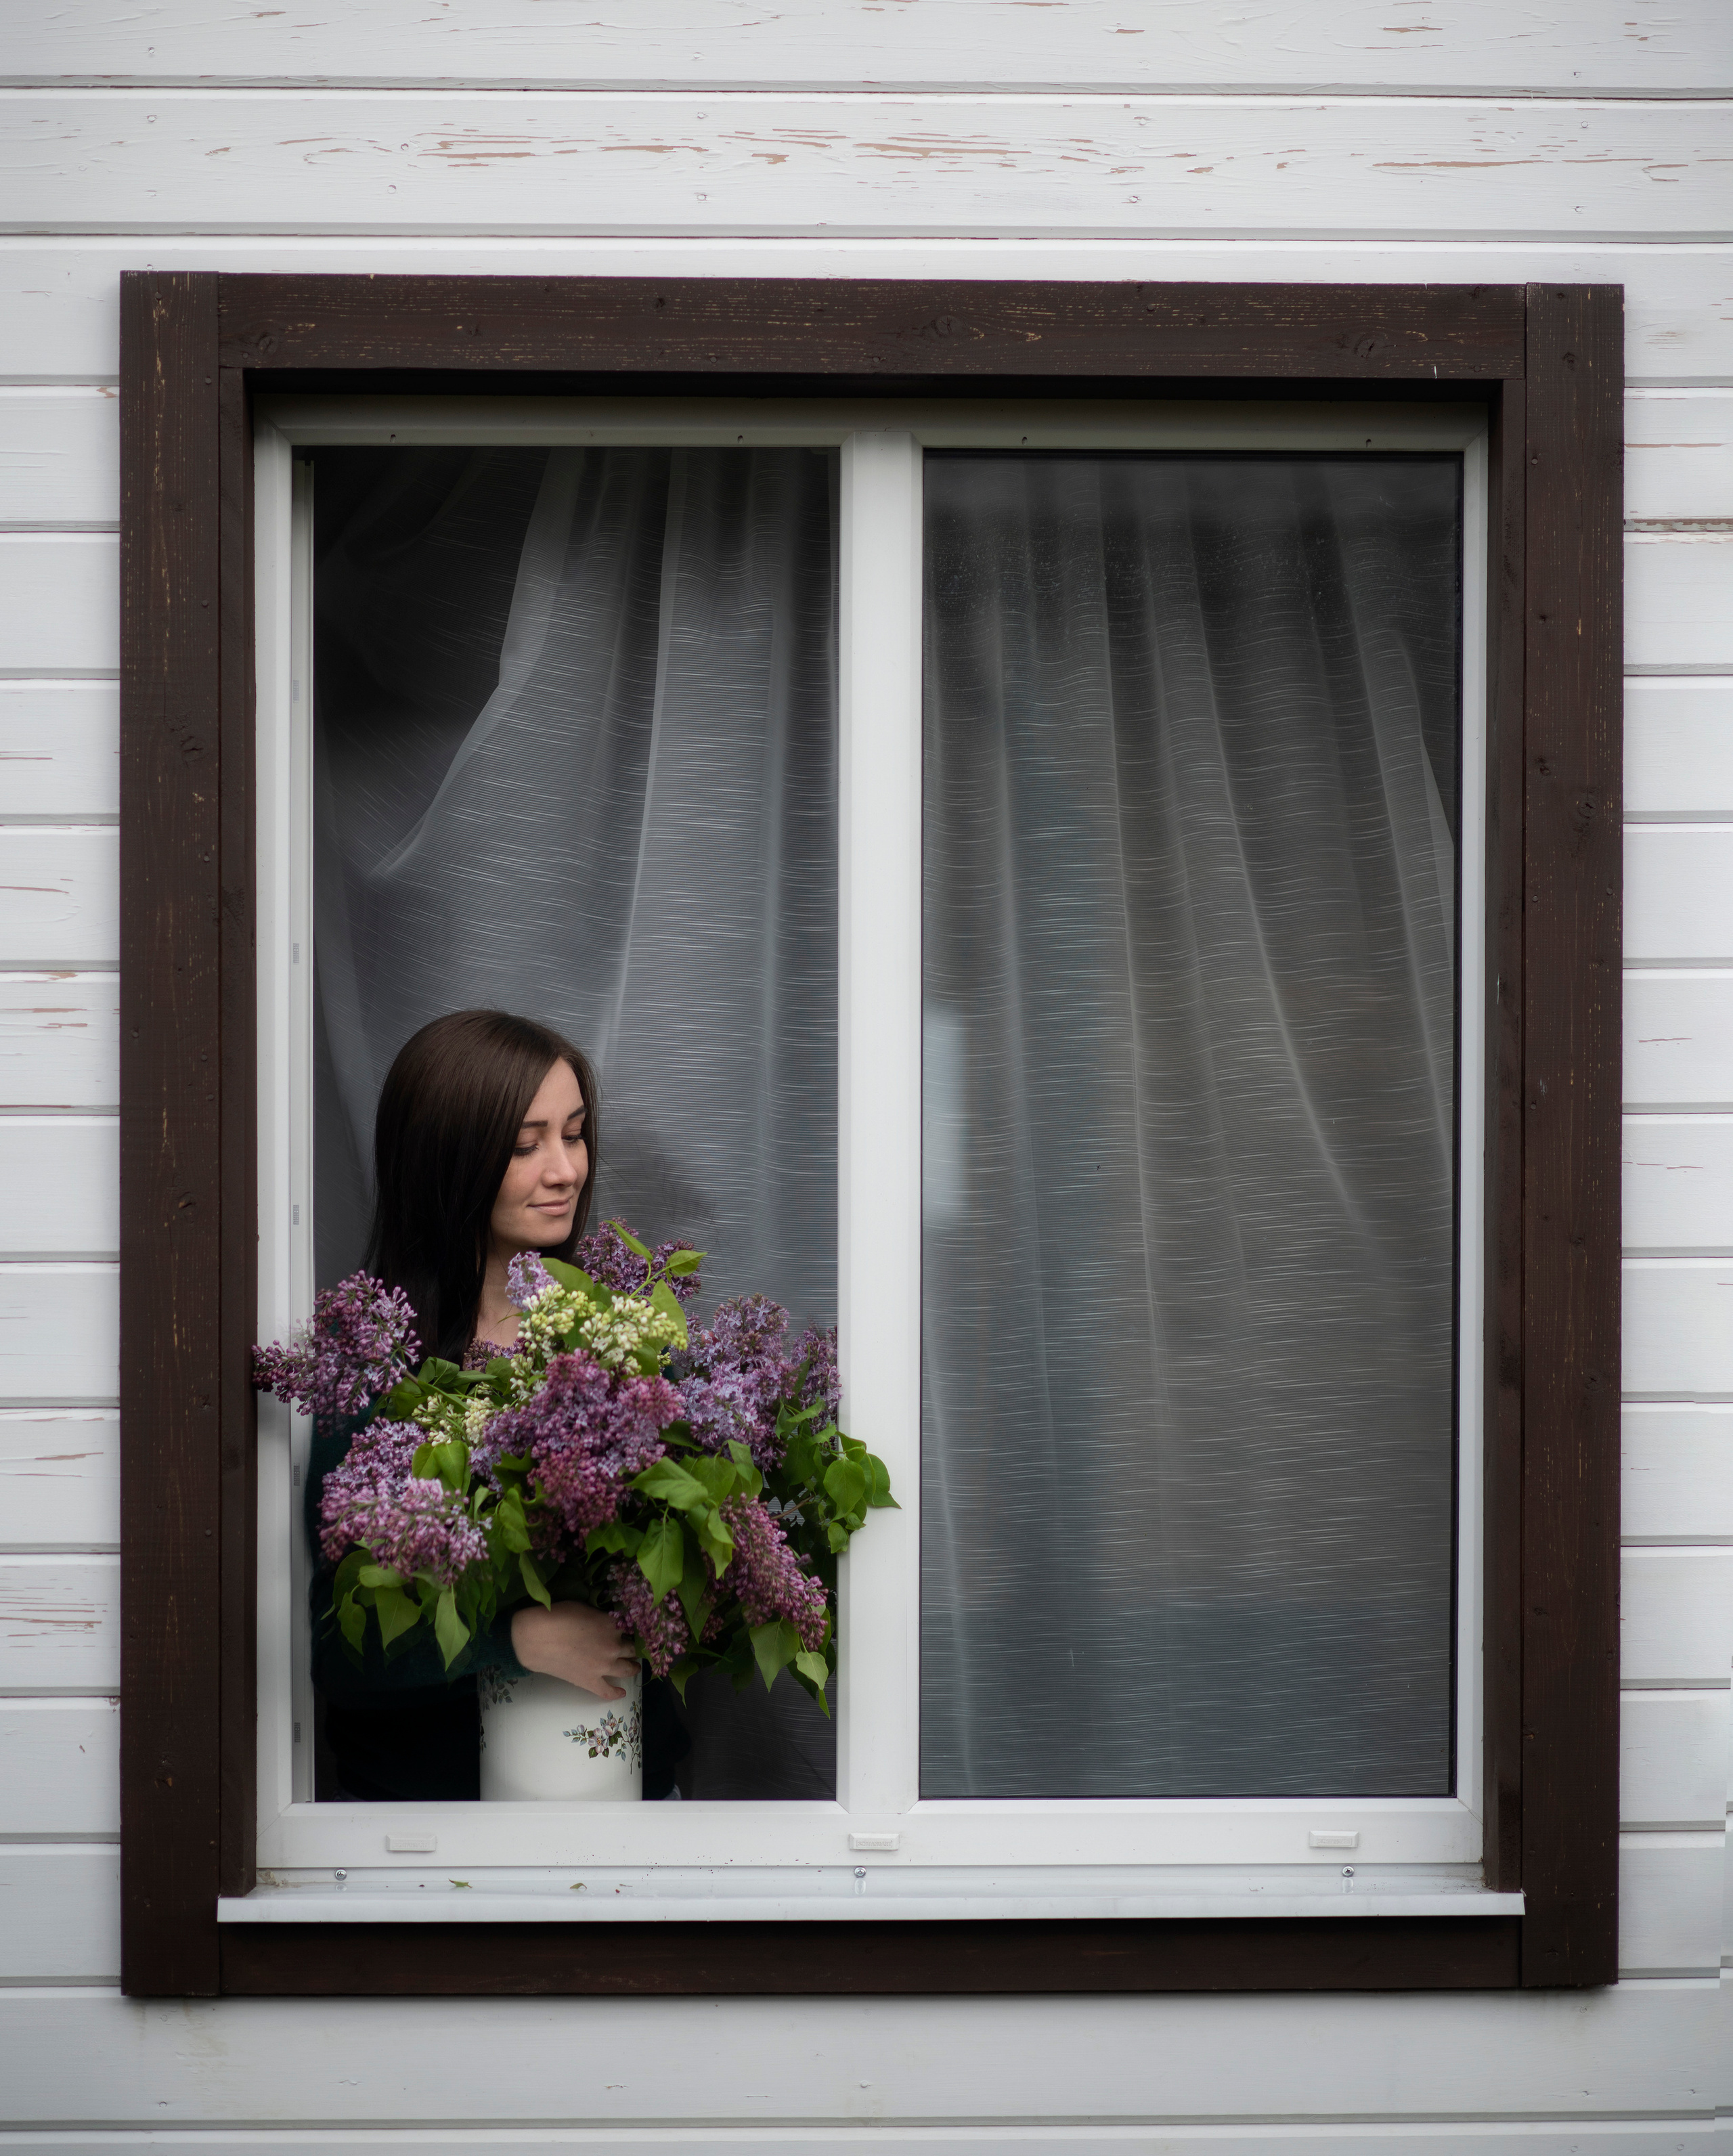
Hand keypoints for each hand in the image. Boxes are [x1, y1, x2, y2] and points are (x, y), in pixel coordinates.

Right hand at [509, 1601, 639, 1700]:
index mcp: (613, 1625)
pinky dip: (617, 1693)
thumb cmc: (559, 1616)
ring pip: (627, 1669)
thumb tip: (607, 1623)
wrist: (537, 1638)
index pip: (630, 1627)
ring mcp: (603, 1666)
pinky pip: (608, 1691)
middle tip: (634, 1648)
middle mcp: (613, 1646)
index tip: (632, 1630)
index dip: (631, 1629)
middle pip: (631, 1648)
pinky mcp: (591, 1681)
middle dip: (633, 1648)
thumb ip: (602, 1618)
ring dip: (633, 1667)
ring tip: (635, 1666)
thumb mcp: (586, 1609)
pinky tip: (622, 1692)